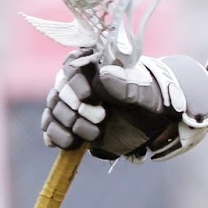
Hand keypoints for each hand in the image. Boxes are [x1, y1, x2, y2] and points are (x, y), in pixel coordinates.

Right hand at [41, 49, 207, 160]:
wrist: (156, 123)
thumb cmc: (152, 100)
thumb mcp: (147, 94)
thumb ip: (128, 86)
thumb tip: (103, 75)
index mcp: (97, 64)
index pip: (73, 67)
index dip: (76, 83)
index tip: (89, 97)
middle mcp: (80, 82)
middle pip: (60, 91)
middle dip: (76, 108)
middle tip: (100, 119)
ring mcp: (72, 103)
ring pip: (55, 109)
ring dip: (69, 123)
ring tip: (94, 134)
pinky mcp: (70, 123)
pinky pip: (51, 127)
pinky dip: (56, 135)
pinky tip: (68, 143)